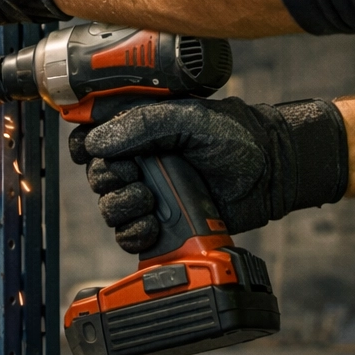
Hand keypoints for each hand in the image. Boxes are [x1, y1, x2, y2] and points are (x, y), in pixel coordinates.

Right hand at [67, 97, 347, 252]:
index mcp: (139, 128)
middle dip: (109, 178)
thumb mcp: (190, 118)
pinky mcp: (160, 224)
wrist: (269, 174)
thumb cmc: (235, 137)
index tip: (92, 152)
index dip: (84, 144)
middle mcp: (139, 160)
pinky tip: (154, 226)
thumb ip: (143, 123)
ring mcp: (148, 193)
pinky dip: (134, 233)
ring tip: (152, 202)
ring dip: (122, 207)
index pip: (90, 134)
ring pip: (109, 207)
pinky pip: (127, 235)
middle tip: (137, 176)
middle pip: (95, 174)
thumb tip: (97, 141)